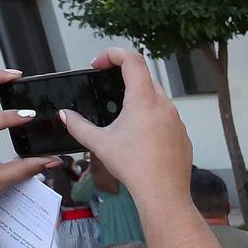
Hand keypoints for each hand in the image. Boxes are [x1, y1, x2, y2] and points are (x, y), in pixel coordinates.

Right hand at [58, 48, 192, 206]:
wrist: (163, 193)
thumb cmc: (134, 167)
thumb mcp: (99, 144)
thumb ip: (78, 125)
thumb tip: (64, 115)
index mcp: (144, 100)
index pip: (132, 60)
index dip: (113, 54)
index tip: (99, 64)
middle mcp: (164, 105)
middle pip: (145, 77)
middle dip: (125, 77)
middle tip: (107, 87)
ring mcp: (177, 120)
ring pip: (158, 98)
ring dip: (139, 98)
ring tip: (122, 114)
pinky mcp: (182, 135)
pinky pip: (167, 117)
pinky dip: (152, 117)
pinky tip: (140, 135)